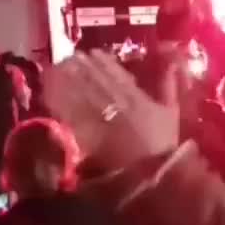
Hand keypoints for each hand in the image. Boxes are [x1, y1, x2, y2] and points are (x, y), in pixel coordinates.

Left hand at [43, 50, 179, 170]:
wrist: (153, 172)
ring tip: (59, 69)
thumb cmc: (164, 143)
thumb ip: (169, 85)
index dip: (104, 63)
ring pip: (83, 95)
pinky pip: (73, 115)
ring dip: (70, 80)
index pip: (118, 76)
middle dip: (83, 68)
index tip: (93, 52)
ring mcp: (102, 120)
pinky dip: (62, 103)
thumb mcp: (172, 111)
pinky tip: (53, 94)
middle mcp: (117, 105)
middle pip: (97, 82)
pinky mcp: (89, 135)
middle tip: (71, 57)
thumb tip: (171, 62)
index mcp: (138, 98)